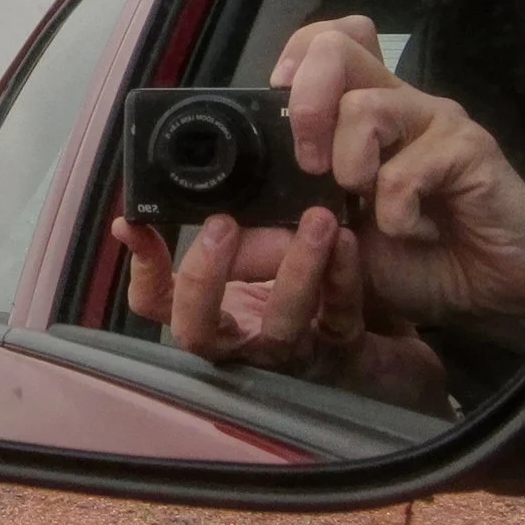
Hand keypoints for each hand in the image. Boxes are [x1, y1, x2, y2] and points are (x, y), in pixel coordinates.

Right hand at [111, 209, 450, 415]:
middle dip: (202, 278)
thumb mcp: (266, 249)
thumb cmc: (316, 287)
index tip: (133, 226)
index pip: (158, 306)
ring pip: (279, 324)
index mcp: (218, 313)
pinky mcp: (343, 347)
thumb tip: (215, 176)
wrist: (391, 337)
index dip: (140, 273)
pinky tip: (345, 239)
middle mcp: (244, 338)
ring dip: (293, 270)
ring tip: (314, 220)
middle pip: (197, 330)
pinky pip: (339, 313)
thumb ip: (238, 227)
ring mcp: (293, 348)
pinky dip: (341, 276)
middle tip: (220, 224)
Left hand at [273, 16, 524, 334]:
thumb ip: (282, 239)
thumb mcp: (333, 250)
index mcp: (364, 110)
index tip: (279, 105)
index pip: (327, 40)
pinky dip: (396, 210)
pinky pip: (411, 166)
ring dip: (349, 164)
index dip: (294, 58)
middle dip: (306, 103)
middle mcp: (397, 103)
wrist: (492, 289)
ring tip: (364, 203)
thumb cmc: (415, 259)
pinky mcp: (469, 150)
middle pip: (338, 46)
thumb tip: (222, 238)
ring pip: (366, 104)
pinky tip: (413, 231)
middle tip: (310, 164)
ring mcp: (434, 121)